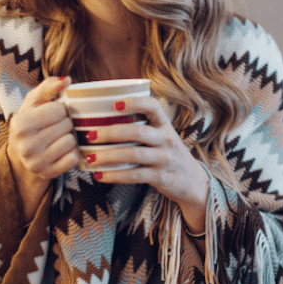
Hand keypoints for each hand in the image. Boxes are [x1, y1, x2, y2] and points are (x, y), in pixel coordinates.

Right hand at [7, 76, 78, 220]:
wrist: (21, 157)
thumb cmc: (32, 123)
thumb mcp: (34, 103)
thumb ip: (48, 87)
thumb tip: (67, 80)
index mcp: (20, 124)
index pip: (58, 110)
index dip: (61, 109)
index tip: (55, 114)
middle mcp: (25, 145)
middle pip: (66, 125)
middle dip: (66, 123)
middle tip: (57, 127)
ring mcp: (36, 162)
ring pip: (71, 141)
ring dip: (70, 138)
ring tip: (59, 138)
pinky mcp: (47, 174)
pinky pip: (74, 158)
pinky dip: (73, 153)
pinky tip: (62, 151)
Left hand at [87, 96, 209, 233]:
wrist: (192, 181)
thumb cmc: (168, 154)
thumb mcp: (162, 136)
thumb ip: (142, 127)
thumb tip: (103, 118)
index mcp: (165, 125)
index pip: (153, 106)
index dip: (134, 102)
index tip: (114, 104)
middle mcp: (167, 139)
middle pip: (138, 131)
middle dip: (111, 132)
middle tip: (90, 135)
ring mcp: (165, 159)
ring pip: (134, 154)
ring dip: (108, 155)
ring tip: (90, 157)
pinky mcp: (161, 177)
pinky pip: (134, 175)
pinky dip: (114, 175)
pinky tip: (100, 175)